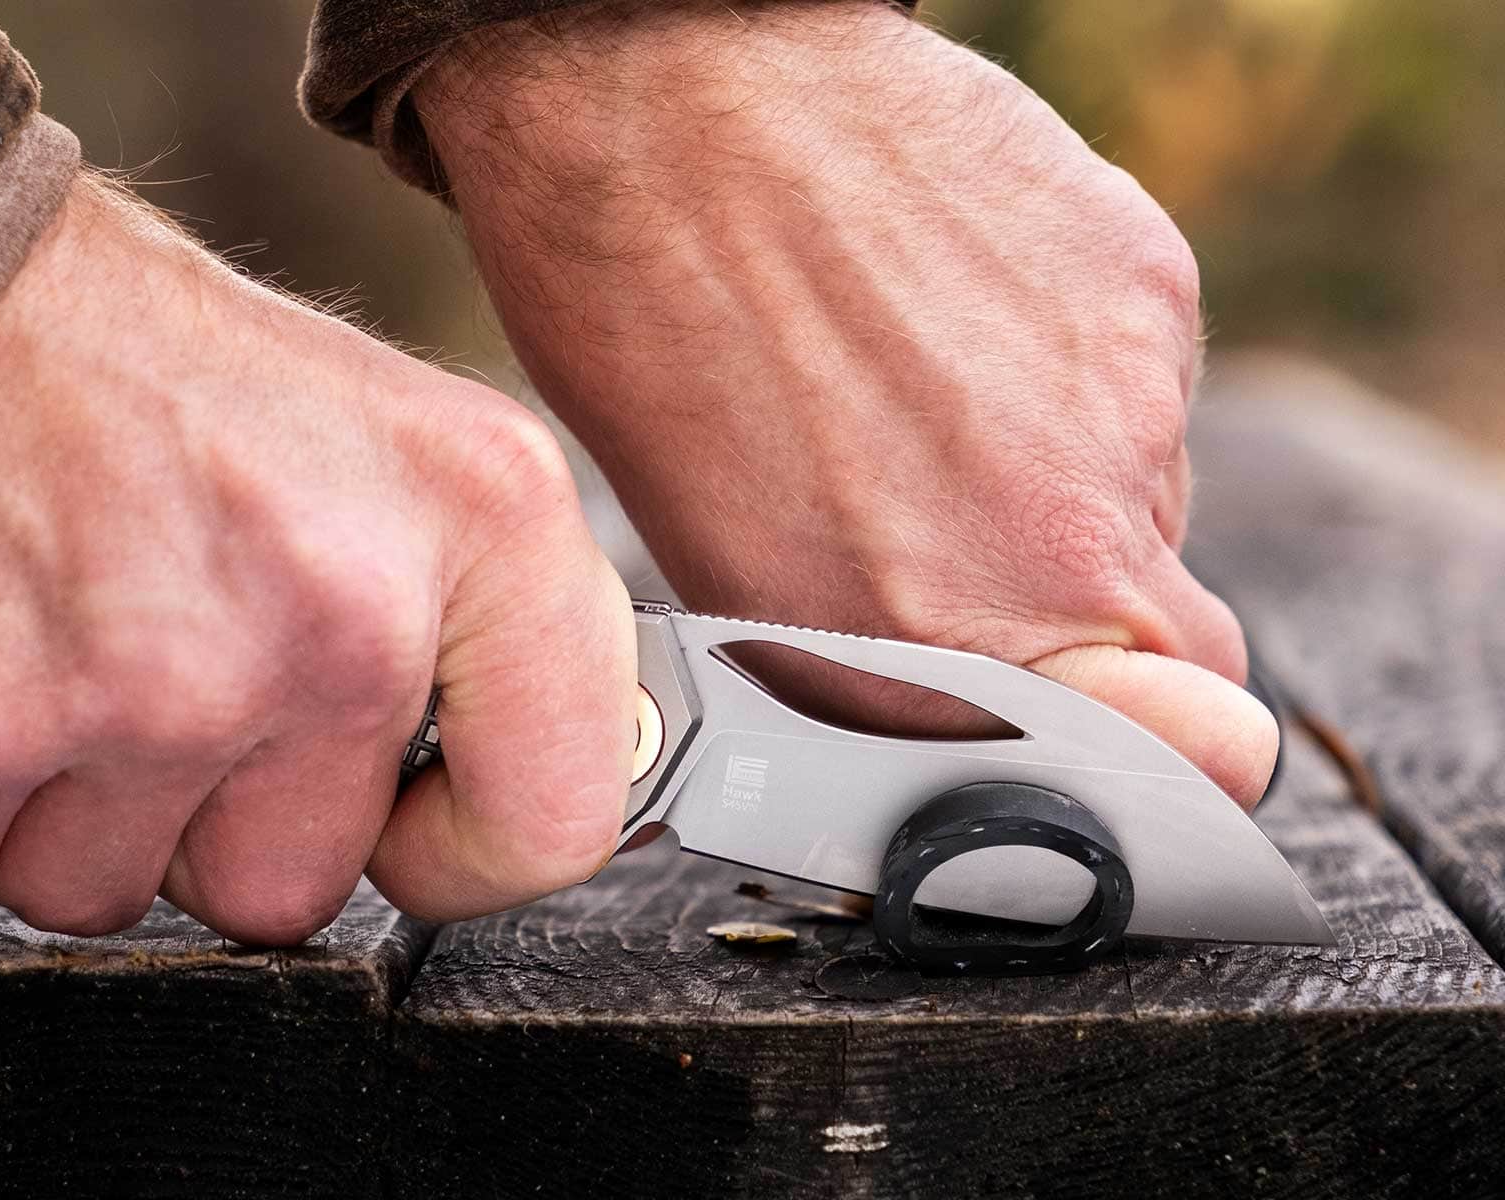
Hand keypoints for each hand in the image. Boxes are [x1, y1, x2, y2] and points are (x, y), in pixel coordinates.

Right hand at [0, 175, 634, 940]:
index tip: (404, 827)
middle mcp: (345, 612)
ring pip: (110, 894)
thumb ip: (474, 624)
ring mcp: (160, 683)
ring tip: (50, 651)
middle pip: (292, 887)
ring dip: (65, 816)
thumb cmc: (143, 364)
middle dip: (209, 821)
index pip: (552, 817)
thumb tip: (515, 784)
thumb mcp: (393, 444)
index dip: (461, 851)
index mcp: (485, 520)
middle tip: (157, 673)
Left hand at [415, 0, 1276, 804]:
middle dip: (1091, 618)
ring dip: (1062, 475)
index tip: (1131, 732)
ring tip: (920, 394)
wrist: (672, 123)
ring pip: (1144, 493)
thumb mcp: (734, 581)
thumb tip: (994, 716)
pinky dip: (1070, 367)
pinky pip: (1141, 374)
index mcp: (938, 645)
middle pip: (1177, 638)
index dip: (1168, 756)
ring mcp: (1122, 405)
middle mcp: (1059, 545)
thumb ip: (895, 673)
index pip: (1181, 763)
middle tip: (964, 538)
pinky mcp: (1146, 283)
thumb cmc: (655, 349)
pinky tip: (956, 318)